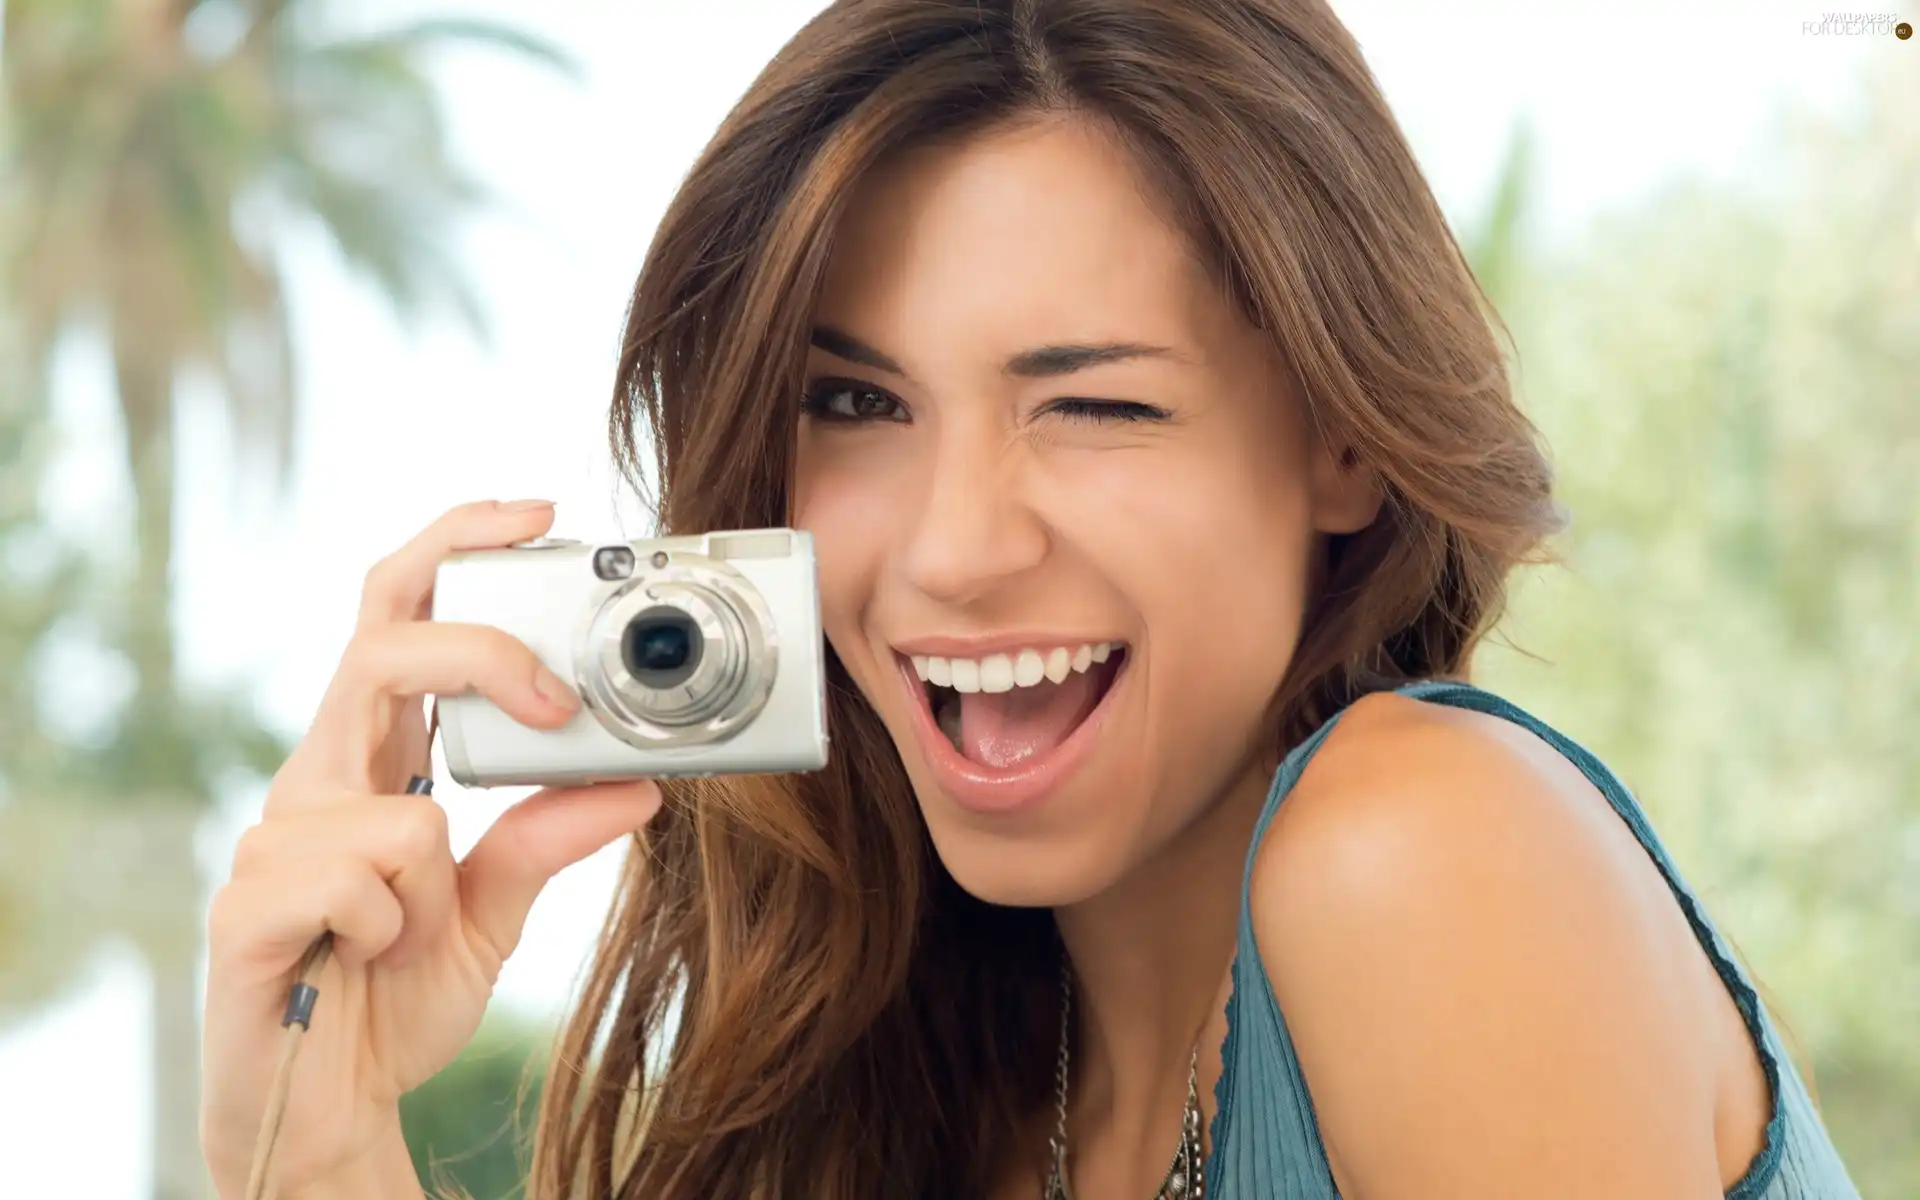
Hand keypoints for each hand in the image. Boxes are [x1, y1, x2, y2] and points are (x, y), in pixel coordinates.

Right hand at [200, 500, 663, 1194]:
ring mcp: (274, 835)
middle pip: (380, 649)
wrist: (320, 1104)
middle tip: (557, 701)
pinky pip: (359, 887)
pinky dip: (392, 933)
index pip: (398, 612)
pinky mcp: (246, 904)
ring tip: (406, 939)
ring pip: (398, 813)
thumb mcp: (492, 912)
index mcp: (374, 758)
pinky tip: (358, 961)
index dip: (454, 544)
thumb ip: (549, 840)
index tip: (537, 510)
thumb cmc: (389, 993)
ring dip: (435, 890)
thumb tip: (640, 785)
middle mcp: (318, 775)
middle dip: (479, 653)